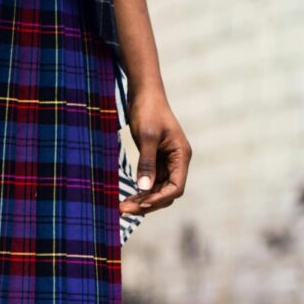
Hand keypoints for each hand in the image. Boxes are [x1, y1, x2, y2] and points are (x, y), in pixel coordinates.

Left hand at [119, 88, 191, 215]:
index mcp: (181, 155)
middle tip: (124, 210)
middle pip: (166, 193)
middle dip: (147, 204)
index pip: (176, 187)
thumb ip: (146, 163)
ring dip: (142, 200)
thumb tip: (144, 189)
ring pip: (157, 190)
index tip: (141, 203)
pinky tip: (126, 198)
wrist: (143, 93)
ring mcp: (166, 163)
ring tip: (122, 208)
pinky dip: (139, 191)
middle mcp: (177, 162)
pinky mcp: (155, 161)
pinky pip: (150, 183)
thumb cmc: (148, 110)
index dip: (159, 199)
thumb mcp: (146, 137)